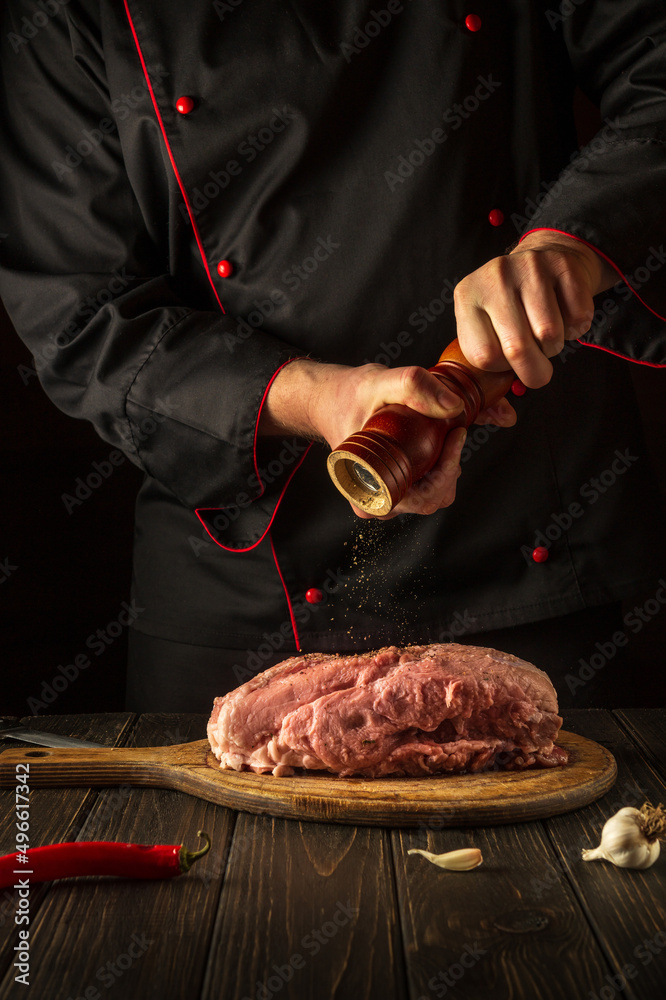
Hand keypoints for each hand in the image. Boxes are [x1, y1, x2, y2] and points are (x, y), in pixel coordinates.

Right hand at [260, 360, 503, 517]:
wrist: (329, 399)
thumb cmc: (346, 397)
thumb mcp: (377, 384)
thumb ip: (413, 386)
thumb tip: (454, 406)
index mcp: (368, 492)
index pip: (422, 497)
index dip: (446, 469)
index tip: (456, 434)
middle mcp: (377, 501)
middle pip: (433, 498)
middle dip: (451, 465)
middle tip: (453, 431)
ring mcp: (387, 495)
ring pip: (435, 495)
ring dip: (448, 466)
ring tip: (447, 434)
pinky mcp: (396, 486)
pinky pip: (430, 487)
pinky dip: (442, 466)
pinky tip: (442, 442)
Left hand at [453, 231, 617, 386]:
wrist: (545, 257)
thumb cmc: (513, 308)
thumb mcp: (489, 329)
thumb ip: (490, 373)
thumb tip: (504, 418)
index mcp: (467, 297)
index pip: (484, 356)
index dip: (503, 369)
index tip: (510, 365)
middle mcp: (493, 278)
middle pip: (517, 349)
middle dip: (535, 371)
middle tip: (539, 371)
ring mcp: (527, 267)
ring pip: (549, 335)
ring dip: (554, 347)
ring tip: (547, 336)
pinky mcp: (561, 265)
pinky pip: (577, 317)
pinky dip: (576, 329)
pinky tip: (565, 315)